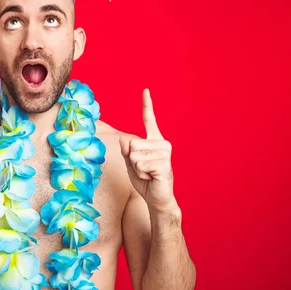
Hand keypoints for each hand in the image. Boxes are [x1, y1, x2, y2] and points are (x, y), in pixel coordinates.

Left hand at [119, 89, 175, 212]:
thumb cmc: (145, 181)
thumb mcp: (130, 163)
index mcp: (154, 140)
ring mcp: (165, 153)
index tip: (145, 90)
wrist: (157, 198)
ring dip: (137, 169)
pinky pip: (140, 165)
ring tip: (148, 174)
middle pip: (132, 143)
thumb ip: (126, 150)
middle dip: (132, 160)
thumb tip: (125, 139)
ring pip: (135, 155)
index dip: (147, 104)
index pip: (149, 119)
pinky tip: (152, 178)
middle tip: (144, 170)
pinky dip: (141, 174)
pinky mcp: (164, 164)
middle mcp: (162, 143)